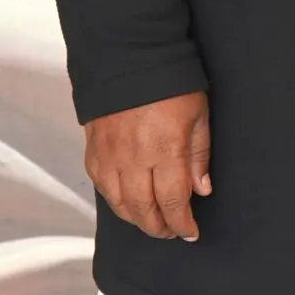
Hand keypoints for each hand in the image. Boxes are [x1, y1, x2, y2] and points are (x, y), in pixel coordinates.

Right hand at [84, 91, 211, 240]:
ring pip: (120, 204)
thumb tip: (201, 191)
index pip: (173, 201)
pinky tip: (129, 205)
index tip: (191, 233)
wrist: (130, 61)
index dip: (182, 222)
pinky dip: (117, 203)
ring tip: (153, 224)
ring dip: (137, 219)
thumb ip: (199, 157)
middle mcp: (134, 160)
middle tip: (172, 233)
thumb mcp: (199, 117)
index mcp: (165, 151)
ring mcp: (110, 158)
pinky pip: (103, 188)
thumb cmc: (173, 86)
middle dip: (160, 227)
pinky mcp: (94, 152)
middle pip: (144, 209)